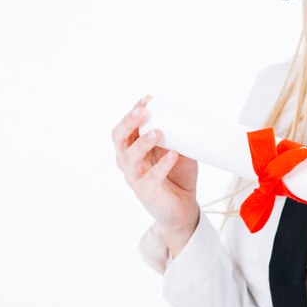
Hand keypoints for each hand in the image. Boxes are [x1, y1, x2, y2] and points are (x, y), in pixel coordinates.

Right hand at [111, 95, 199, 256]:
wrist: (183, 207)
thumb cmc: (178, 175)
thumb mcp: (179, 150)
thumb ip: (178, 136)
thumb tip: (187, 119)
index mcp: (133, 148)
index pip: (126, 126)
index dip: (133, 111)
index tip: (147, 99)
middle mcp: (128, 161)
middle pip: (119, 138)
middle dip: (129, 122)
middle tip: (144, 112)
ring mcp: (134, 177)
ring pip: (129, 157)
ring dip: (143, 143)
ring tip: (159, 132)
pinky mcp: (145, 192)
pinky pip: (150, 177)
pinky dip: (162, 165)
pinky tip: (173, 155)